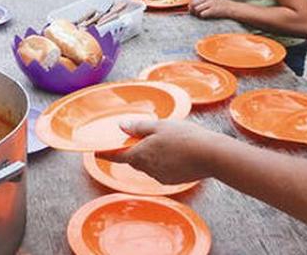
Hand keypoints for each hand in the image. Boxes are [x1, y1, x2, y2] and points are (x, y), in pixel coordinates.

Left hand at [99, 120, 215, 184]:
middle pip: (133, 160)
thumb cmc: (185, 137)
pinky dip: (162, 162)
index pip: (116, 155)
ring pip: (148, 165)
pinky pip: (160, 170)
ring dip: (149, 156)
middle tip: (138, 138)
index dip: (105, 153)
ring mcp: (160, 176)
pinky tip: (174, 153)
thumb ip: (139, 127)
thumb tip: (121, 126)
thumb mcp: (159, 125)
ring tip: (163, 142)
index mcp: (140, 154)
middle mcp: (147, 169)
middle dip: (132, 151)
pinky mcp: (172, 180)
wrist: (211, 155)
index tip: (96, 152)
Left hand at [189, 0, 231, 18]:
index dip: (191, 5)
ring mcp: (211, 3)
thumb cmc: (218, 5)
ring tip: (201, 14)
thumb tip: (189, 6)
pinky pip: (202, 14)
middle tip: (195, 13)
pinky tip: (206, 16)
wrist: (230, 8)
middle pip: (193, 3)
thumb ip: (200, 0)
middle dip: (192, 10)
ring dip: (197, 14)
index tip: (193, 9)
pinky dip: (202, 16)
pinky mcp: (213, 10)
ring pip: (196, 9)